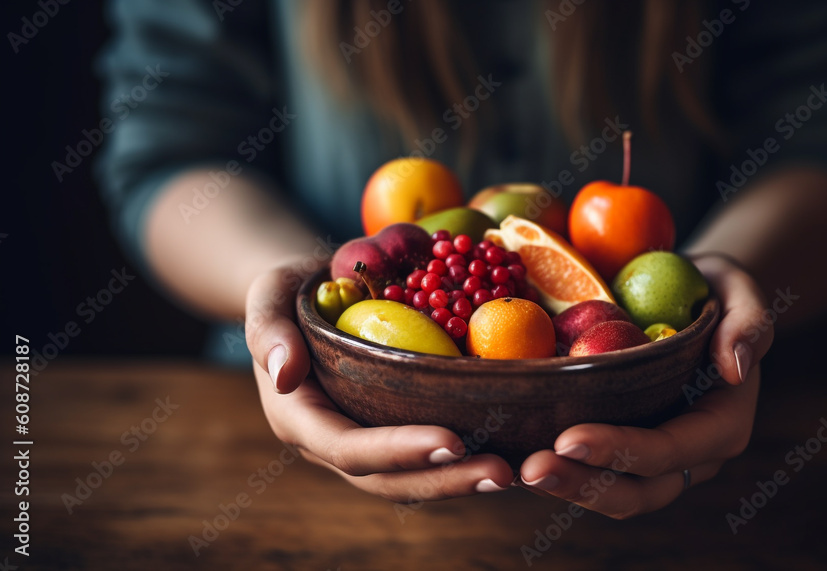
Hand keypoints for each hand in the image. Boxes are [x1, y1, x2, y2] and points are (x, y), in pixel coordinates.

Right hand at [246, 257, 513, 501]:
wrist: (310, 292)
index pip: (349, 448)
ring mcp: (365, 440)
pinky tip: (510, 451)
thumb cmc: (290, 290)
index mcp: (299, 419)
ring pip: (412, 480)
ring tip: (513, 472)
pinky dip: (464, 460)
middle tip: (502, 472)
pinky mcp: (393, 429)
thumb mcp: (269, 294)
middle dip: (444, 481)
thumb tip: (284, 372)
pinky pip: (427, 457)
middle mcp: (333, 442)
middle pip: (388, 480)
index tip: (452, 442)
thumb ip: (267, 329)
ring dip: (461, 480)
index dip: (399, 451)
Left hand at [518, 254, 772, 517]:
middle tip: (530, 469)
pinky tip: (510, 457)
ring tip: (513, 471)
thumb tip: (735, 367)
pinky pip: (590, 473)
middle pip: (637, 491)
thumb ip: (750, 322)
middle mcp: (689, 455)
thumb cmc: (713, 288)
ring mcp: (653, 459)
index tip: (567, 438)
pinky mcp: (621, 449)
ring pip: (610, 494)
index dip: (620, 451)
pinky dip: (555, 471)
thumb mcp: (740, 290)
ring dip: (562, 488)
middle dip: (582, 485)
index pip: (670, 450)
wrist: (689, 295)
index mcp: (722, 425)